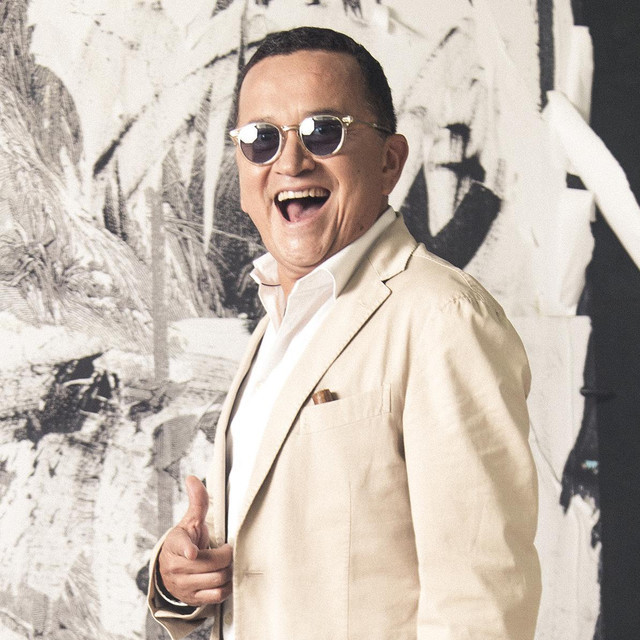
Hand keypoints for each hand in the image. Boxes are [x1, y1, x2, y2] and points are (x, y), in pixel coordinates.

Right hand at [158, 475, 232, 605]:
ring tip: (228, 562)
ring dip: (228, 571)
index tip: (192, 552)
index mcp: (175, 544)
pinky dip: (226, 587)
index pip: (180, 546)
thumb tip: (192, 478)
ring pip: (216, 579)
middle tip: (228, 549)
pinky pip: (216, 596)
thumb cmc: (185, 541)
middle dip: (226, 556)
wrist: (172, 569)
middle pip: (210, 563)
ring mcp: (183, 585)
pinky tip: (227, 577)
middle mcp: (176, 567)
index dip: (187, 549)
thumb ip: (196, 502)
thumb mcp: (189, 521)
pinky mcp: (192, 599)